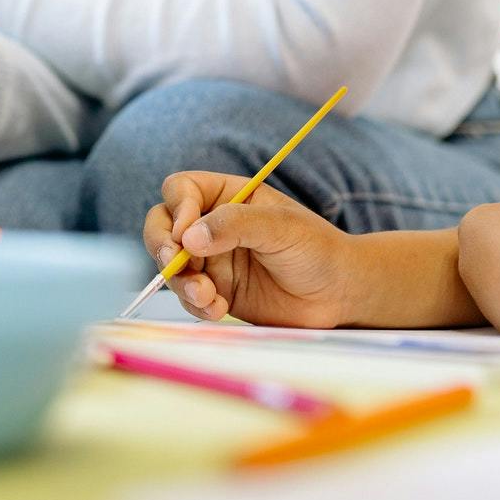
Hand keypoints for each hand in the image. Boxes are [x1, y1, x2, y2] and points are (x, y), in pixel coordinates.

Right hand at [142, 172, 364, 327]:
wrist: (337, 294)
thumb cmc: (316, 248)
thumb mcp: (280, 227)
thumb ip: (235, 225)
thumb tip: (188, 237)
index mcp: (227, 196)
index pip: (181, 190)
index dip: (177, 208)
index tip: (186, 232)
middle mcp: (212, 225)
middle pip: (162, 225)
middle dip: (162, 246)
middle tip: (173, 263)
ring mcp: (211, 260)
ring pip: (171, 265)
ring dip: (181, 282)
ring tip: (208, 296)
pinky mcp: (215, 292)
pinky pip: (188, 297)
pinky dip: (196, 304)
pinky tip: (219, 309)